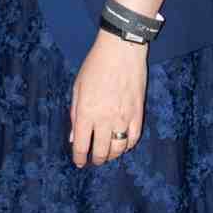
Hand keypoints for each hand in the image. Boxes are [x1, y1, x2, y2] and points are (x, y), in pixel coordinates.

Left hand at [69, 32, 146, 167]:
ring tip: (108, 154)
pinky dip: (128, 145)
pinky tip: (123, 144)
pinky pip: (134, 138)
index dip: (79, 157)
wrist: (122, 50)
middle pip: (101, 151)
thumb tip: (74, 136)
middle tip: (94, 160)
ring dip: (112, 155)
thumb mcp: (78, 88)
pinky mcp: (138, 113)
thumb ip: (75, 113)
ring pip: (119, 148)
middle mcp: (105, 119)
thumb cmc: (95, 66)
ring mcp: (123, 118)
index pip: (81, 145)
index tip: (79, 162)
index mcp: (86, 113)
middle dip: (96, 159)